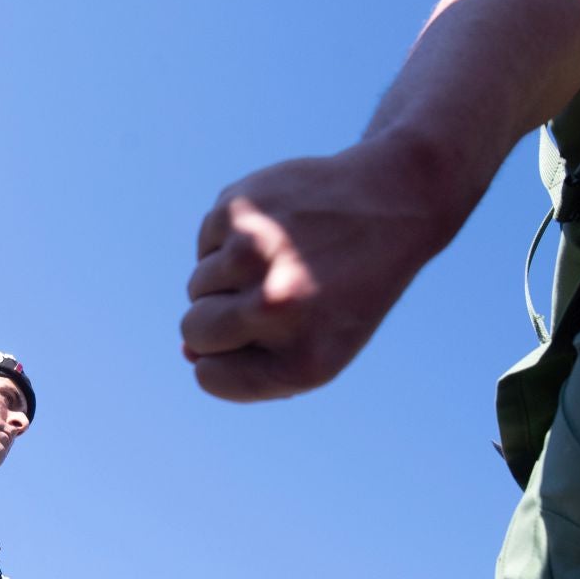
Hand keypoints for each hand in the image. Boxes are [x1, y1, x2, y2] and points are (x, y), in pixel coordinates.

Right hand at [182, 143, 453, 401]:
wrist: (393, 200)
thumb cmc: (352, 286)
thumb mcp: (320, 341)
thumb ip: (252, 361)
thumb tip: (186, 350)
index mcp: (303, 360)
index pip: (212, 378)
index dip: (222, 361)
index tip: (252, 340)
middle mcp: (277, 309)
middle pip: (194, 332)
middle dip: (214, 318)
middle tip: (265, 294)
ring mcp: (255, 254)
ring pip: (196, 285)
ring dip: (226, 275)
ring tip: (283, 256)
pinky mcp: (240, 211)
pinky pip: (205, 242)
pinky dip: (230, 238)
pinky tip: (278, 226)